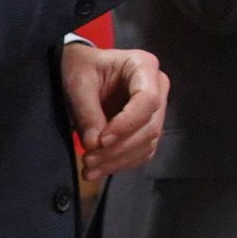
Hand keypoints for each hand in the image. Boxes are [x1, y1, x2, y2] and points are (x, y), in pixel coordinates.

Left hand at [58, 40, 166, 182]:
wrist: (83, 70)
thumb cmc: (81, 67)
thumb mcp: (78, 83)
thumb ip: (87, 112)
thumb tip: (93, 145)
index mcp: (144, 67)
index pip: (147, 100)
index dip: (127, 124)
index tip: (100, 140)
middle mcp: (158, 88)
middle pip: (150, 126)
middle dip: (119, 148)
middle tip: (88, 158)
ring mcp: (156, 110)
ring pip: (147, 143)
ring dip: (119, 160)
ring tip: (89, 169)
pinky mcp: (148, 127)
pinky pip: (142, 151)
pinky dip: (122, 163)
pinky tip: (99, 170)